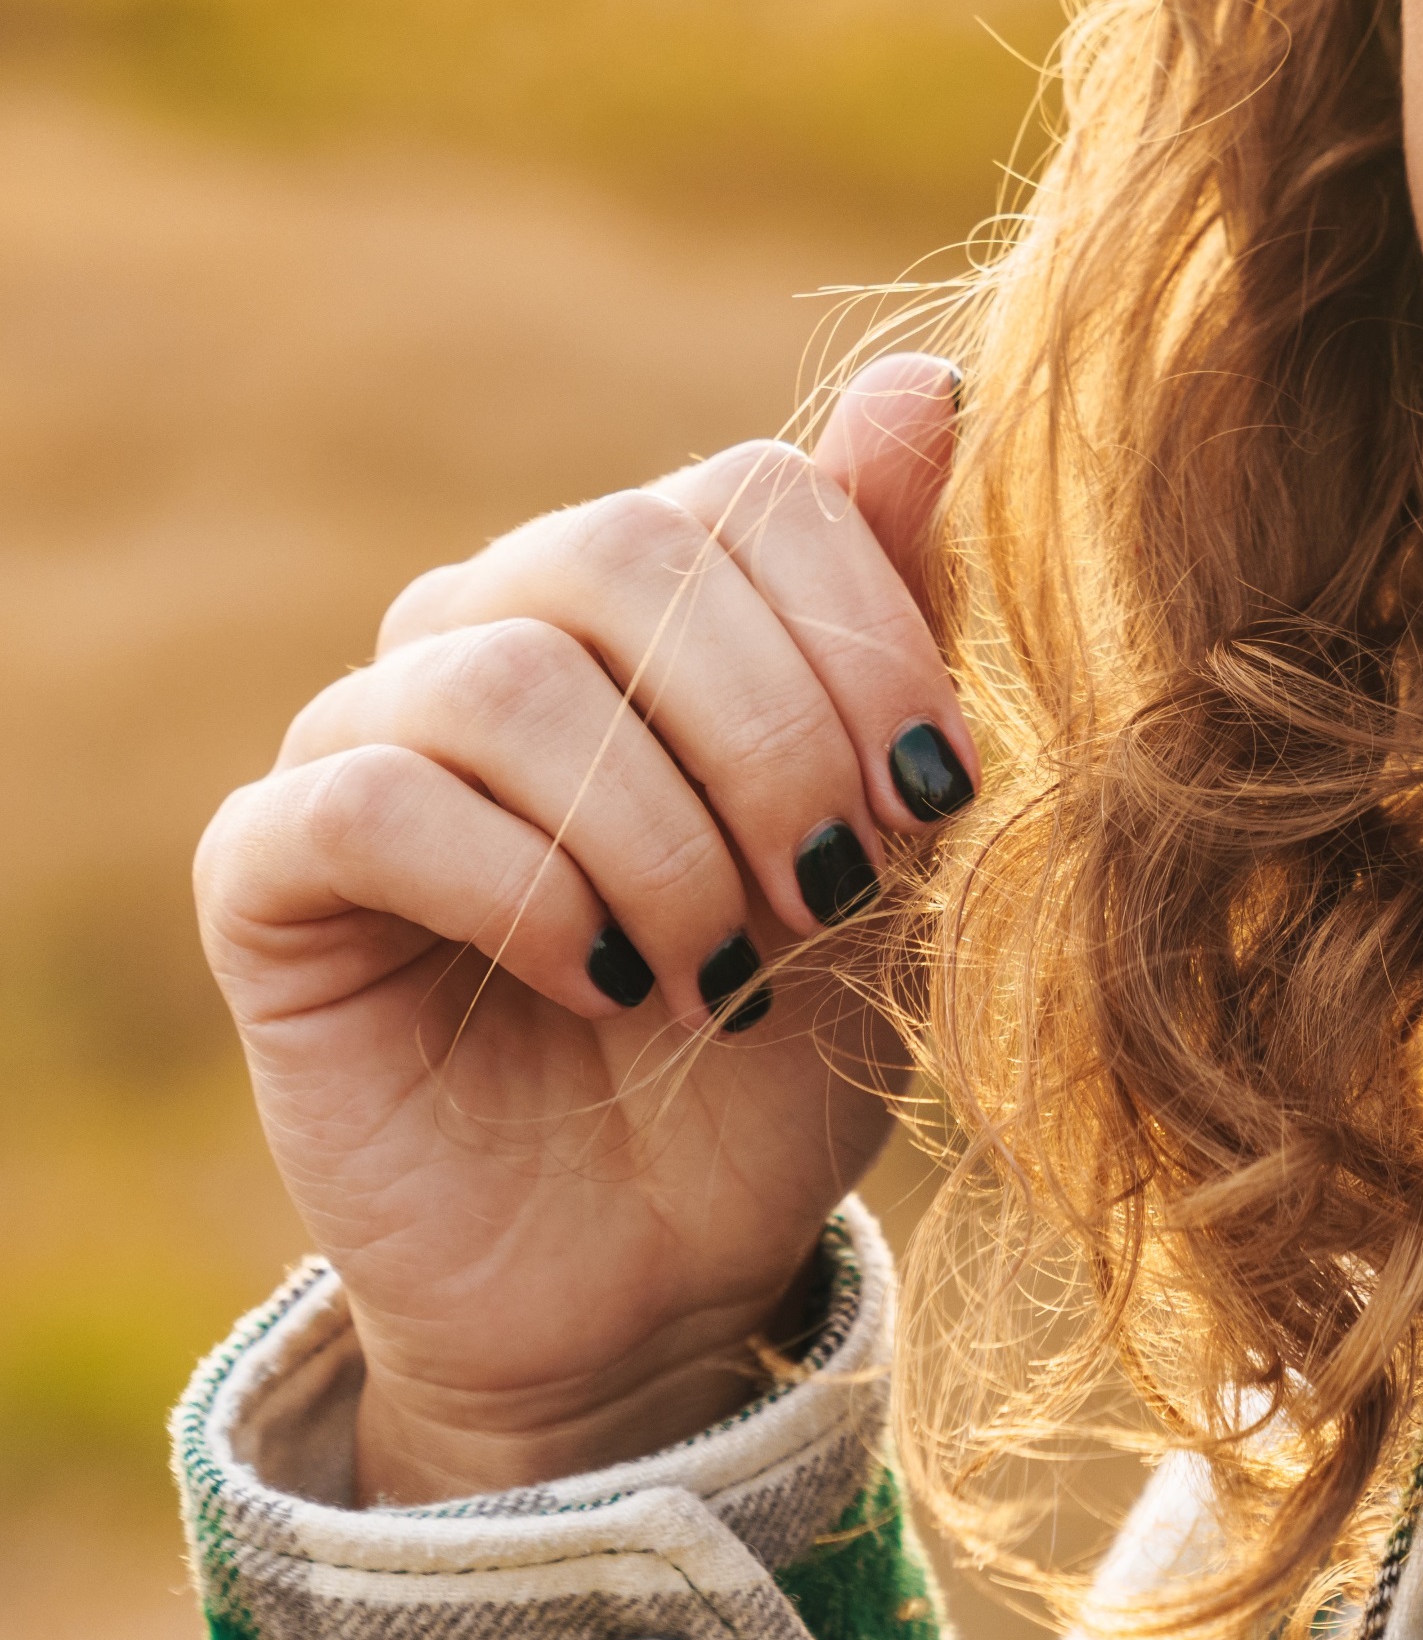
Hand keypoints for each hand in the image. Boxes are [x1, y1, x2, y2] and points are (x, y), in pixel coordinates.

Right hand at [193, 352, 976, 1501]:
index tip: (937, 793)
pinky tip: (598, 985)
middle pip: (628, 551)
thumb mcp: (897, 817)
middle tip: (831, 894)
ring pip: (505, 676)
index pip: (754, 489)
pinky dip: (521, 893)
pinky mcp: (270, 871)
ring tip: (722, 967)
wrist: (672, 1259)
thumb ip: (900, 599)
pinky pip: (370, 800)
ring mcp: (370, 734)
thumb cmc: (798, 1021)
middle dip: (771, 734)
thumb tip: (924, 380)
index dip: (863, 632)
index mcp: (660, 590)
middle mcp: (500, 624)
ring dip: (655, 838)